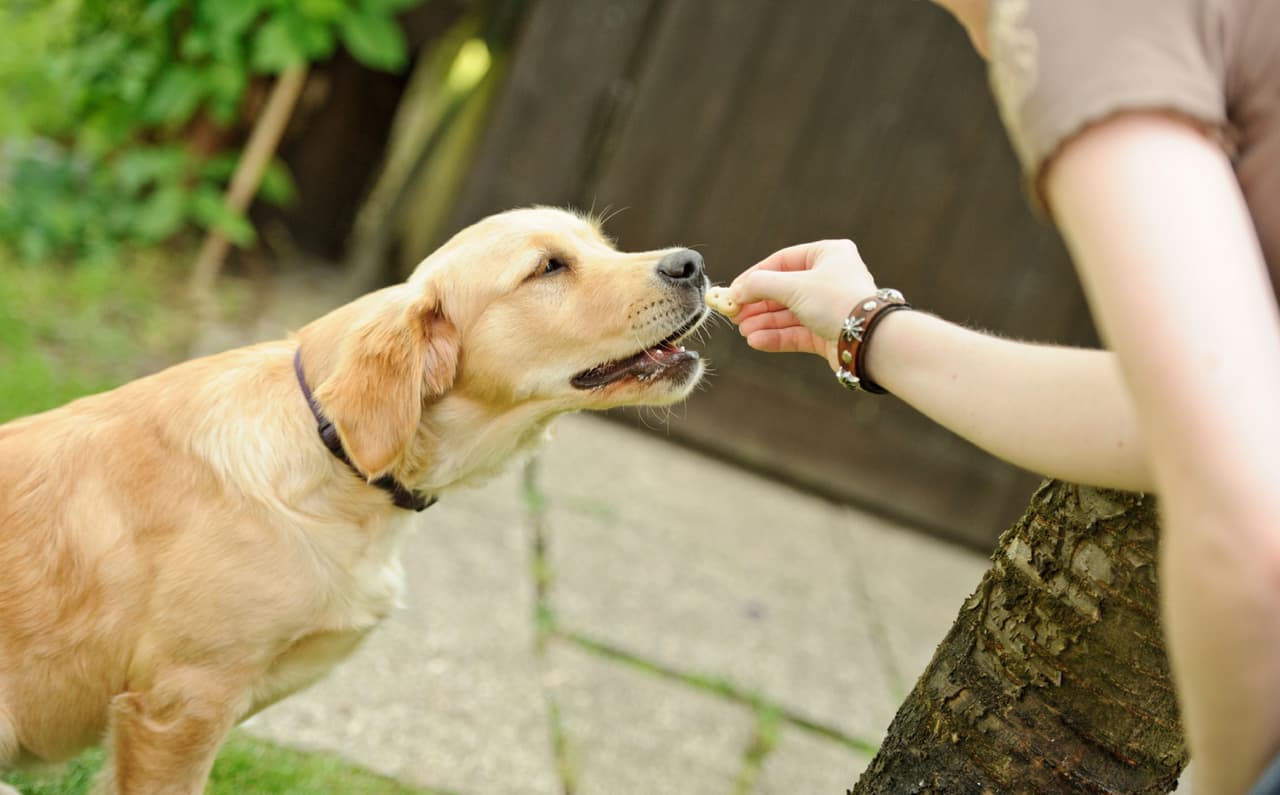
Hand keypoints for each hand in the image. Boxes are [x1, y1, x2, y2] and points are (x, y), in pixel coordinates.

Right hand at [729, 240, 876, 369]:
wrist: (870, 339)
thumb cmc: (837, 301)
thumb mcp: (794, 286)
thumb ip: (761, 284)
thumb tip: (737, 290)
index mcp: (828, 254)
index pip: (782, 261)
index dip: (755, 276)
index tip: (733, 290)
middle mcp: (830, 278)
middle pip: (783, 289)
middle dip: (757, 303)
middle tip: (733, 313)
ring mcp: (829, 307)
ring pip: (788, 313)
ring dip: (763, 321)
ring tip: (742, 330)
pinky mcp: (828, 332)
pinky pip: (796, 332)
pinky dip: (776, 336)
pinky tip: (756, 340)